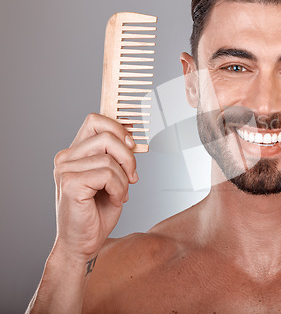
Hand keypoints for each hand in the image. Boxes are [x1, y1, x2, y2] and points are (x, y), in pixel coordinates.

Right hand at [52, 113, 138, 260]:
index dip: (118, 128)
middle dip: (128, 156)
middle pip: (106, 135)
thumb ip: (116, 156)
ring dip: (124, 179)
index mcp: (75, 153)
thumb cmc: (97, 212)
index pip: (95, 120)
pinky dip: (119, 188)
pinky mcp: (70, 183)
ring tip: (119, 193)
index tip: (132, 144)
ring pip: (110, 158)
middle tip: (132, 176)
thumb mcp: (112, 177)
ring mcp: (65, 170)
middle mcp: (66, 158)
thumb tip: (131, 137)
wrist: (83, 243)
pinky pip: (108, 175)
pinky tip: (114, 199)